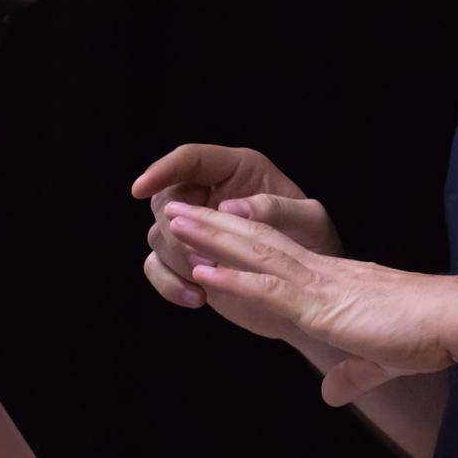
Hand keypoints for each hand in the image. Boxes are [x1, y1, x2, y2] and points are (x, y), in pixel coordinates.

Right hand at [132, 143, 343, 342]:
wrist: (312, 289)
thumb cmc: (317, 243)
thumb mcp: (311, 220)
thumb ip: (277, 208)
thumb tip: (230, 208)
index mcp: (239, 170)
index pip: (191, 159)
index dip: (163, 169)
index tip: (140, 187)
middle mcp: (211, 194)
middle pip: (166, 199)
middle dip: (178, 229)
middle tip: (202, 256)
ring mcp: (198, 229)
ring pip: (159, 235)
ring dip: (176, 259)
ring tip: (207, 277)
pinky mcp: (190, 261)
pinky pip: (157, 266)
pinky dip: (169, 283)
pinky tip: (196, 298)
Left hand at [164, 203, 457, 404]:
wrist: (452, 320)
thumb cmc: (424, 334)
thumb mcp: (378, 360)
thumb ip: (352, 374)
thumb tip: (331, 392)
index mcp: (330, 283)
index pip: (273, 257)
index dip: (237, 241)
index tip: (205, 229)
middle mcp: (319, 275)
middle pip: (255, 244)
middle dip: (211, 227)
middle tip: (172, 208)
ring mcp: (319, 286)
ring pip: (254, 256)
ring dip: (210, 239)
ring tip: (173, 222)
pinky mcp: (323, 306)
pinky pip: (270, 291)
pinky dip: (233, 281)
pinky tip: (203, 271)